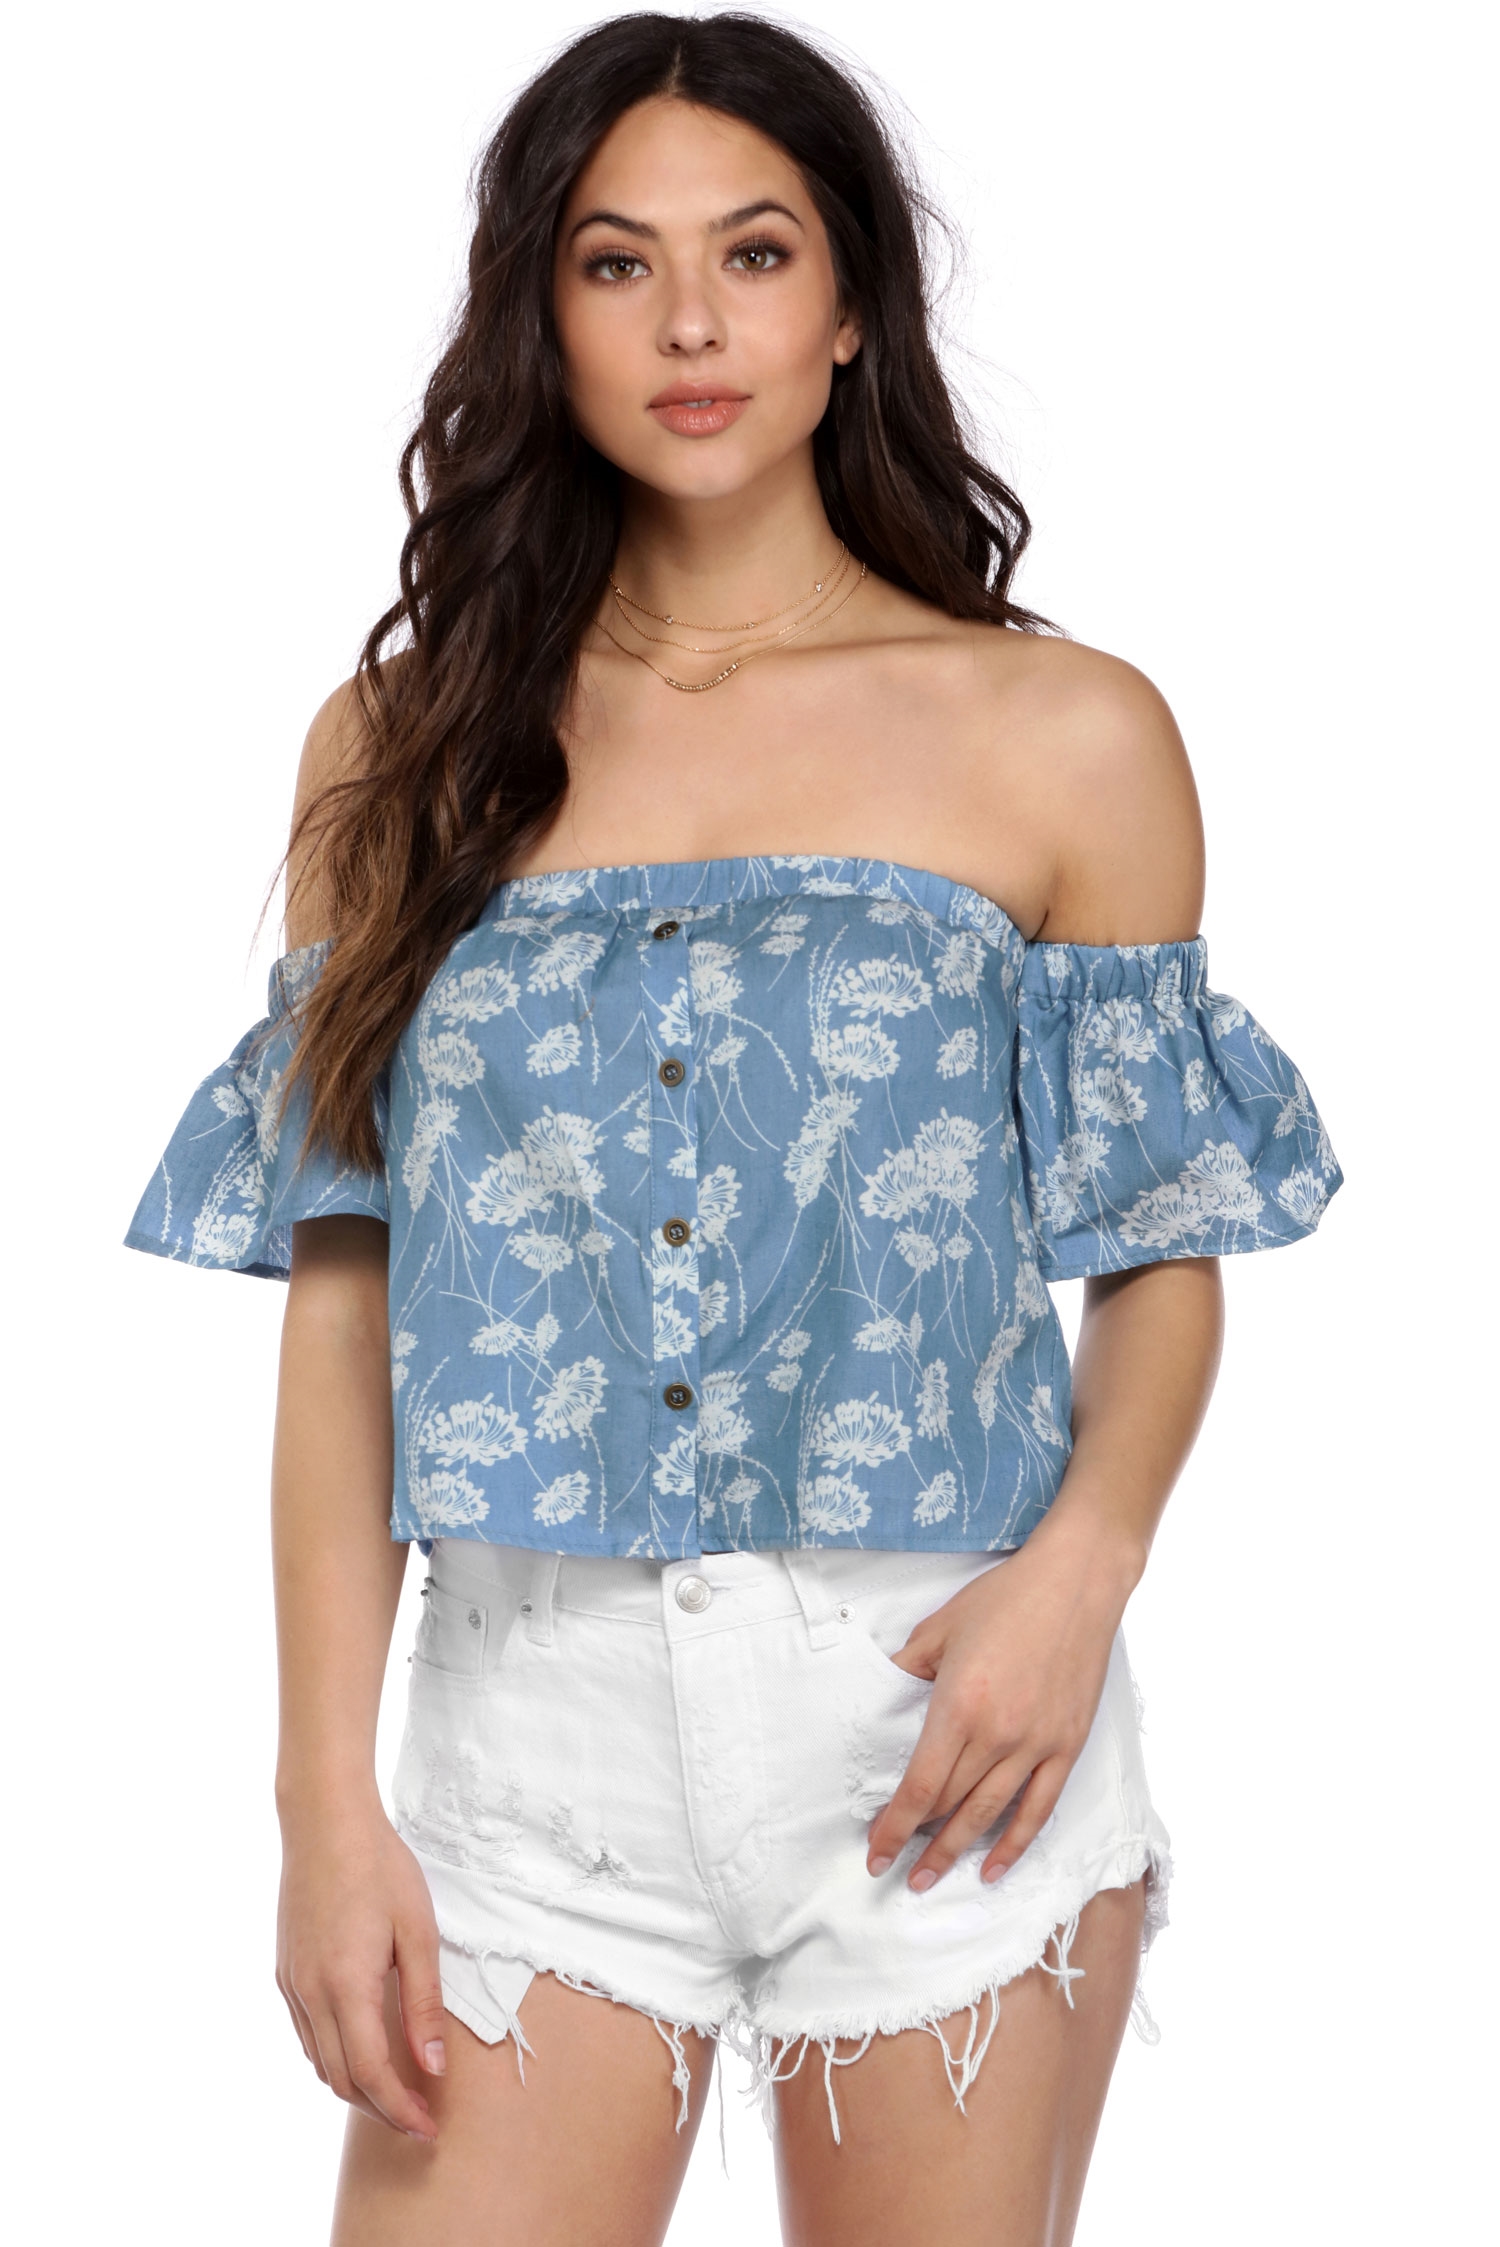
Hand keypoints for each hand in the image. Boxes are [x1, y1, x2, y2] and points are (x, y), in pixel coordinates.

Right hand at [276, 1792, 447, 2140]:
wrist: (325, 1821)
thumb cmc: (380, 1868)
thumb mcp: (418, 1932)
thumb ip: (424, 2004)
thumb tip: (431, 2067)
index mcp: (346, 1987)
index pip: (371, 2075)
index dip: (400, 2111)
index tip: (427, 2128)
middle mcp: (310, 1994)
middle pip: (340, 2080)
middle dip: (379, 2109)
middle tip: (417, 2118)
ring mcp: (292, 1984)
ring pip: (318, 2061)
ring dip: (354, 2086)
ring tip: (395, 2090)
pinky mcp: (285, 1971)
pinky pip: (305, 2034)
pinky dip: (332, 2056)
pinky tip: (360, 2047)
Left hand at [863, 1518, 1138, 1890]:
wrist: (1075, 1583)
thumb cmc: (1005, 1599)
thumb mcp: (939, 1627)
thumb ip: (909, 1669)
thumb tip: (886, 1698)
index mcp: (959, 1706)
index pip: (918, 1785)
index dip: (894, 1825)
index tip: (875, 1852)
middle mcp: (997, 1735)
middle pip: (949, 1804)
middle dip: (918, 1842)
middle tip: (895, 1870)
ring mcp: (1037, 1745)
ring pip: (989, 1814)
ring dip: (957, 1851)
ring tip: (931, 1878)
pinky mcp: (1067, 1746)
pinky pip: (1038, 1808)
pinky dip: (1015, 1843)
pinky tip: (993, 1866)